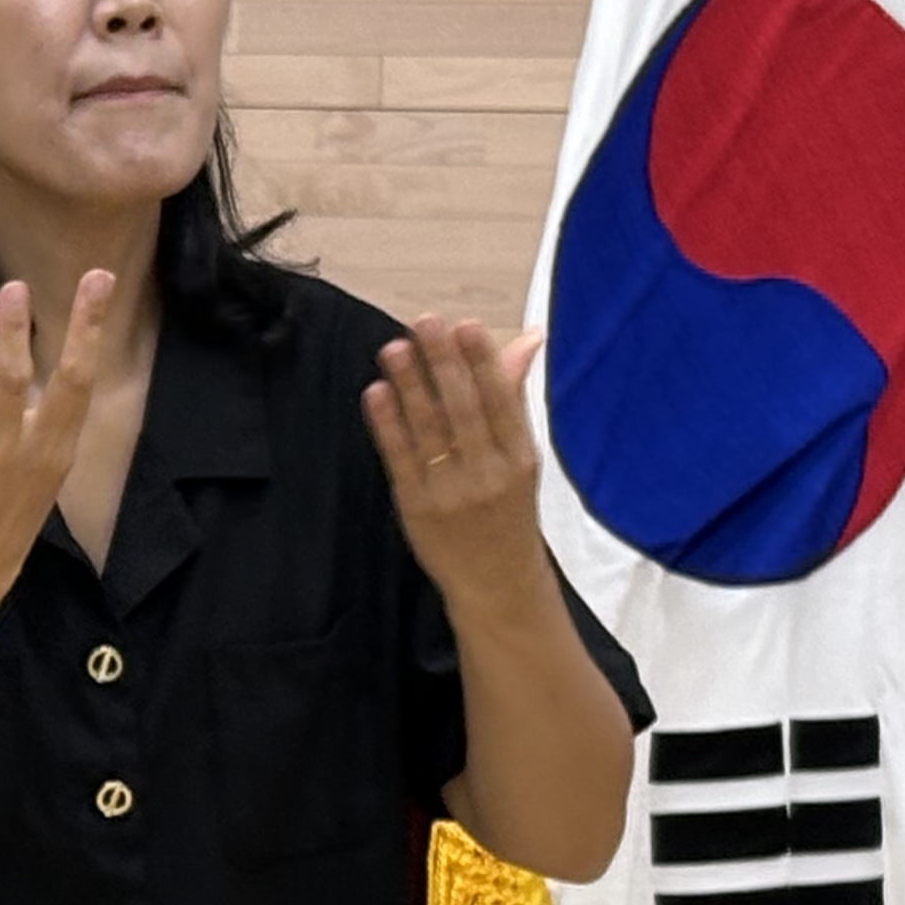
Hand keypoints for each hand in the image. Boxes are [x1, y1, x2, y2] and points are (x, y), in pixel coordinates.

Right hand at [0, 273, 113, 605]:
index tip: (13, 287)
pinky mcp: (66, 458)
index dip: (11, 332)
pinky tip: (84, 334)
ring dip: (91, 337)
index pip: (10, 379)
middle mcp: (36, 448)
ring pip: (83, 387)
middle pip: (71, 378)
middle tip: (98, 276)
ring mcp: (58, 454)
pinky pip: (77, 404)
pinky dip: (81, 365)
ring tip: (98, 289)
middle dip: (86, 324)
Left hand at [366, 315, 553, 611]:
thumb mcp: (520, 457)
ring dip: (410, 385)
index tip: (465, 326)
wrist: (496, 582)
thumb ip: (513, 397)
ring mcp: (451, 490)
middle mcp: (488, 472)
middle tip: (424, 322)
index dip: (482, 362)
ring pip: (429, 429)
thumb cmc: (506, 510)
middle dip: (443, 363)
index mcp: (520, 457)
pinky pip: (400, 457)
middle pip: (463, 409)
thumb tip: (528, 338)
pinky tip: (377, 392)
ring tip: (394, 348)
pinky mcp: (417, 505)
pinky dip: (387, 423)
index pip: (501, 401)